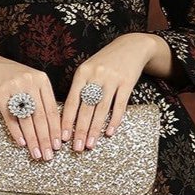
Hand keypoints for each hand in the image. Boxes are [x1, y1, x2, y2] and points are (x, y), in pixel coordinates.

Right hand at [0, 49, 61, 159]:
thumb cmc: (8, 76)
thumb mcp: (29, 81)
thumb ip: (40, 98)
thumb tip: (51, 127)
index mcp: (42, 79)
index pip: (52, 109)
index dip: (56, 129)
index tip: (58, 145)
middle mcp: (30, 81)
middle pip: (41, 116)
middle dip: (45, 139)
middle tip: (49, 155)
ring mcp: (15, 86)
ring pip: (27, 119)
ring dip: (33, 140)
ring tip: (36, 154)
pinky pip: (10, 117)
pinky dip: (16, 132)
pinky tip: (22, 143)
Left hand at [62, 33, 171, 149]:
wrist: (131, 46)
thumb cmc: (105, 62)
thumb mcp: (88, 70)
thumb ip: (79, 89)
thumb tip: (68, 116)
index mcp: (82, 73)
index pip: (71, 102)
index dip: (66, 121)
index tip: (62, 137)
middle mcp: (95, 76)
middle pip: (85, 108)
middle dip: (79, 130)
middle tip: (76, 148)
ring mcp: (112, 79)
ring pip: (101, 109)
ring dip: (95, 130)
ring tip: (90, 145)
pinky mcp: (127, 82)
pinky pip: (120, 105)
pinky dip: (114, 120)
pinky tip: (109, 133)